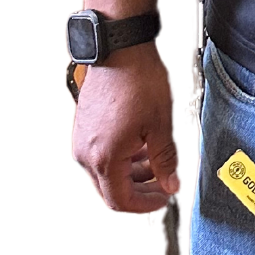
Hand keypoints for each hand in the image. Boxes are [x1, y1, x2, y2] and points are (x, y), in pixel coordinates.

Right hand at [70, 45, 184, 215]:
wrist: (120, 49)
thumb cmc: (138, 81)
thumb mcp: (161, 125)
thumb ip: (166, 161)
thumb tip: (172, 185)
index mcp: (104, 159)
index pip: (120, 201)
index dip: (145, 205)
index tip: (164, 200)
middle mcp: (86, 154)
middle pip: (111, 189)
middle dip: (140, 190)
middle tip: (165, 184)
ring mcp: (82, 140)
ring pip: (106, 172)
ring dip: (133, 174)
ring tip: (158, 163)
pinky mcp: (84, 128)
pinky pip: (101, 154)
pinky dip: (123, 157)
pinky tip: (142, 146)